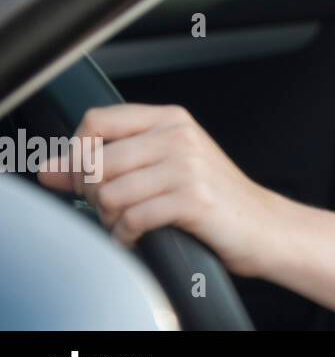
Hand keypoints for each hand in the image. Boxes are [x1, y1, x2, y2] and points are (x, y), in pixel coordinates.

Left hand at [36, 103, 280, 277]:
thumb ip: (105, 164)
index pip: (96, 120)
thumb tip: (49, 169)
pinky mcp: (192, 199)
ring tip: (128, 224)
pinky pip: (131, 219)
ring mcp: (187, 166)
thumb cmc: (212, 197)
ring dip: (109, 220)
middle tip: (112, 209)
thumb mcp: (162, 168)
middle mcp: (178, 136)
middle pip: (95, 161)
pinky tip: (140, 236)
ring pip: (108, 194)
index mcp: (170, 119)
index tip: (84, 177)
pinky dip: (126, 237)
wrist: (262, 225)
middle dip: (92, 195)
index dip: (77, 152)